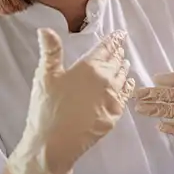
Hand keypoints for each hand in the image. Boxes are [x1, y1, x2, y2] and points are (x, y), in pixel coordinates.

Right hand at [6, 28, 134, 173]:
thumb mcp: (45, 76)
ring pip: (122, 78)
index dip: (113, 40)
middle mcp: (107, 80)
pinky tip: (128, 83)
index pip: (106, 48)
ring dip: (123, 68)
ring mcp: (113, 98)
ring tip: (125, 62)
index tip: (120, 34)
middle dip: (118, 53)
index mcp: (90, 68)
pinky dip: (128, 86)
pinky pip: (125, 96)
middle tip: (120, 47)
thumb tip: (46, 29)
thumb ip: (50, 51)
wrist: (54, 144)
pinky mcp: (115, 115)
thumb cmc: (47, 108)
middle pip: (116, 62)